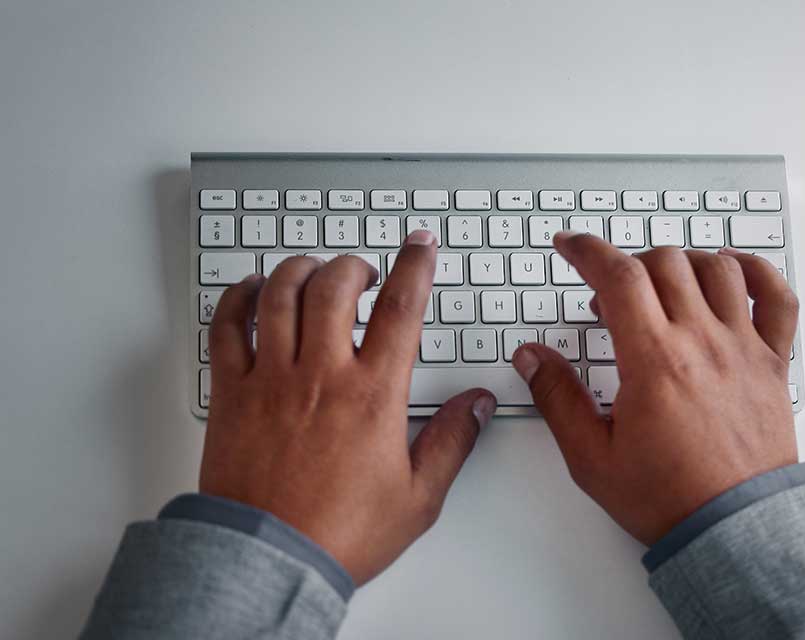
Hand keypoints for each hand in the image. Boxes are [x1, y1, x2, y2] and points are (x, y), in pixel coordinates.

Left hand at [199, 230, 496, 585]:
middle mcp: (321, 375)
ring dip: (302, 270)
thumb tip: (479, 405)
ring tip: (316, 271)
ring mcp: (272, 380)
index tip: (420, 246)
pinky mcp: (232, 394)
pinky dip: (239, 298)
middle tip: (365, 270)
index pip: (401, 310)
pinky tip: (253, 289)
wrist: (269, 561)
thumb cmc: (339, 533)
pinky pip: (228, 328)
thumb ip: (453, 442)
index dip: (415, 267)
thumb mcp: (418, 496)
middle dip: (354, 265)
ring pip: (281, 294)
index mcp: (372, 396)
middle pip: (335, 287)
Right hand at [511, 233, 798, 544]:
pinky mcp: (771, 362)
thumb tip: (531, 356)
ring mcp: (742, 347)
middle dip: (627, 264)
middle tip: (608, 295)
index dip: (587, 251)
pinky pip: (777, 297)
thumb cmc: (669, 497)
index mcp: (654, 361)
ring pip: (716, 268)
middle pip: (664, 263)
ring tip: (659, 285)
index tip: (569, 246)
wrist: (737, 530)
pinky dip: (755, 271)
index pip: (618, 277)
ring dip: (680, 263)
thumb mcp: (592, 457)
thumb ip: (558, 399)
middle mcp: (701, 342)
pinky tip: (730, 271)